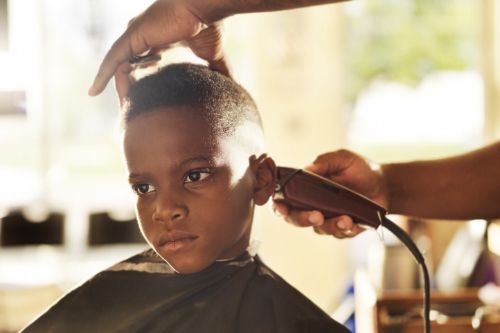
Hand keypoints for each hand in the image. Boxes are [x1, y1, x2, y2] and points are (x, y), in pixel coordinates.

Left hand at [90, 0, 229, 95]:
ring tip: (95, 95)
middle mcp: (144, 35)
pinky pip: (111, 60)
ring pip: (116, 61)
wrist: (203, 6)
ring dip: (107, 77)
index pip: (144, 55)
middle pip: (127, 59)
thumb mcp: (213, 54)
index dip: (139, 68)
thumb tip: (235, 87)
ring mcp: (136, 35)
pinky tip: (93, 91)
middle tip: (116, 97)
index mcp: (160, 37)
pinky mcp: (131, 37)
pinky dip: (102, 74)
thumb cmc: (209, 25)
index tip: (138, 83)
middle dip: (121, 76)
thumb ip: (219, 70)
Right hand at [273, 149, 387, 237]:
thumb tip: (307, 169)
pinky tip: (354, 223)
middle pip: (297, 219)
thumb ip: (324, 162)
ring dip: (331, 226)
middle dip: (303, 219)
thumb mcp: (342, 158)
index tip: (282, 208)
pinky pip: (340, 234)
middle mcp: (313, 205)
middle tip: (317, 215)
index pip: (285, 200)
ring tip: (345, 219)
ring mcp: (328, 218)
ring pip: (320, 229)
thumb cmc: (359, 169)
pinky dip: (346, 230)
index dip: (279, 206)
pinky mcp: (344, 228)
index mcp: (307, 188)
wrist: (384, 183)